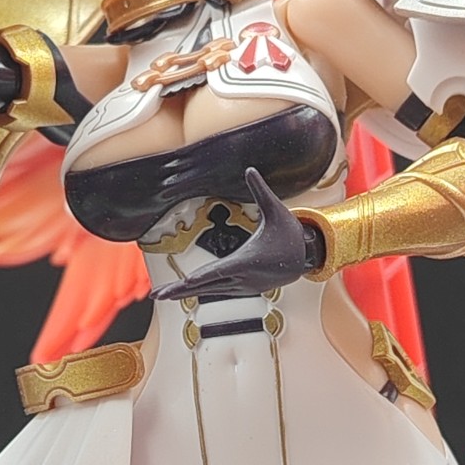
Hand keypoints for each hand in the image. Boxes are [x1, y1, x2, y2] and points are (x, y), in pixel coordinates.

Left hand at [151, 168, 318, 301]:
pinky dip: (200, 291)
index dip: (200, 278)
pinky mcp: (243, 289)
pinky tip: (184, 292)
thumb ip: (260, 190)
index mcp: (247, 260)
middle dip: (181, 290)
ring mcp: (242, 286)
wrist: (306, 258)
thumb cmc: (290, 234)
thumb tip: (250, 169)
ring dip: (185, 292)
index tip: (184, 284)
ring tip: (162, 294)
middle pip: (207, 286)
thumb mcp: (276, 210)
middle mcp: (243, 278)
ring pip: (209, 291)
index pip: (219, 271)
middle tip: (158, 295)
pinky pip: (217, 290)